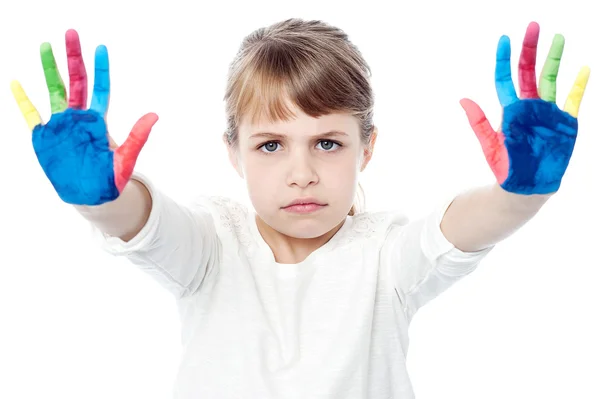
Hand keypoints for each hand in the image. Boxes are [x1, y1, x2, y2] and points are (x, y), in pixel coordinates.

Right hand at [11, 29, 157, 204]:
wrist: (91, 197)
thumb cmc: (110, 179)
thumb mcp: (126, 159)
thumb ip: (138, 137)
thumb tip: (155, 115)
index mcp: (98, 121)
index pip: (100, 89)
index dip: (100, 69)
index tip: (101, 48)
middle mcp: (79, 118)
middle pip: (76, 81)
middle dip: (73, 58)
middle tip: (71, 34)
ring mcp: (60, 125)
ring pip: (54, 90)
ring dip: (50, 69)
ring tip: (46, 46)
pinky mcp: (44, 137)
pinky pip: (31, 114)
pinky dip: (23, 99)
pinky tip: (16, 83)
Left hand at [460, 22, 589, 195]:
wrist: (525, 188)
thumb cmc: (505, 167)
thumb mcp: (490, 145)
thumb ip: (480, 122)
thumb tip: (463, 99)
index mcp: (510, 111)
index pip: (506, 79)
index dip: (504, 60)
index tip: (503, 39)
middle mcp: (529, 107)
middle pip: (530, 72)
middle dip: (530, 50)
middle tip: (533, 26)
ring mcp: (548, 113)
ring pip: (551, 80)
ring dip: (555, 59)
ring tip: (558, 38)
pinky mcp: (566, 123)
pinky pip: (574, 100)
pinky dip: (579, 85)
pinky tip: (584, 68)